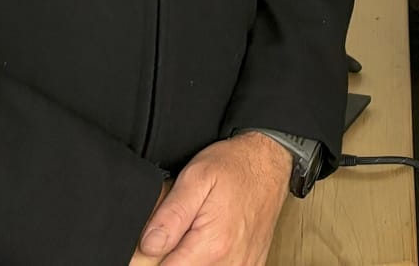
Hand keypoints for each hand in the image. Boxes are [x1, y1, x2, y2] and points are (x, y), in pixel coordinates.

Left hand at [136, 133, 288, 263]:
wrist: (269, 162)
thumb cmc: (235, 165)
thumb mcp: (196, 177)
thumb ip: (170, 215)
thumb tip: (149, 246)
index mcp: (212, 244)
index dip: (152, 257)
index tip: (157, 239)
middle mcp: (230, 262)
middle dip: (173, 256)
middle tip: (180, 230)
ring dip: (192, 258)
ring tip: (196, 233)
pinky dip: (210, 260)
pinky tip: (210, 242)